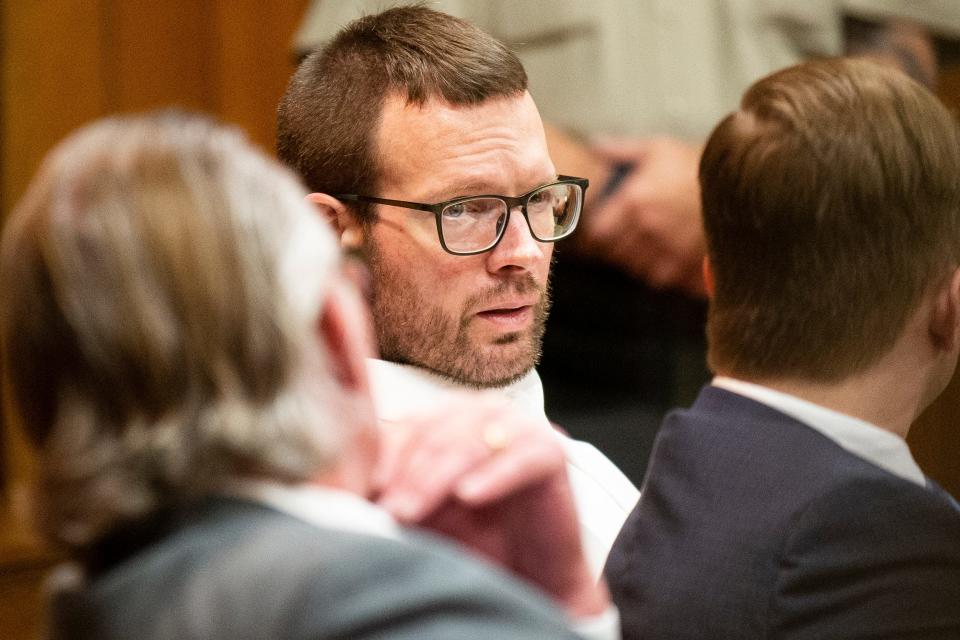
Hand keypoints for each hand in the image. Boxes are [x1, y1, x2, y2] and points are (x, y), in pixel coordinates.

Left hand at [374, 394, 607, 616]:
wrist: (530, 571)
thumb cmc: (473, 537)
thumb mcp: (425, 510)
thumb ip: (395, 488)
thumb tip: (344, 484)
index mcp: (450, 415)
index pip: (411, 425)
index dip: (386, 457)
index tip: (366, 491)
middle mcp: (483, 411)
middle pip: (437, 432)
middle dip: (408, 474)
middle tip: (389, 510)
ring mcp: (520, 426)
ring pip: (471, 442)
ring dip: (437, 479)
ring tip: (413, 510)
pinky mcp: (551, 452)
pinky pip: (520, 459)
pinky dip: (493, 477)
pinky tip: (469, 497)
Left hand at [582, 136, 705, 294]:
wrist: (738, 182)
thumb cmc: (693, 163)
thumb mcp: (656, 149)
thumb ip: (621, 150)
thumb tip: (593, 146)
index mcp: (634, 200)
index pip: (598, 233)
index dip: (599, 232)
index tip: (605, 227)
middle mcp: (647, 227)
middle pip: (615, 253)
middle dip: (616, 247)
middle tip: (624, 238)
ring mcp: (667, 246)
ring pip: (635, 267)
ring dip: (635, 260)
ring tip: (643, 247)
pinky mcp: (686, 261)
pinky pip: (659, 277)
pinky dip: (656, 271)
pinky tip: (661, 257)